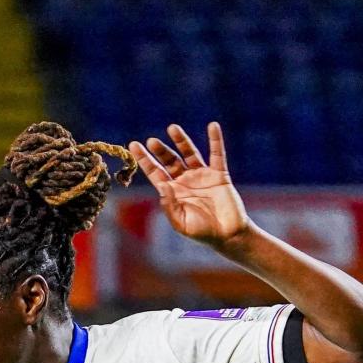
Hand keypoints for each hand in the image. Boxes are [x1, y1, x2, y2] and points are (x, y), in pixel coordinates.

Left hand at [131, 123, 249, 251]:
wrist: (228, 235)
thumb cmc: (202, 233)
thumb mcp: (181, 224)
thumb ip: (170, 205)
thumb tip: (162, 185)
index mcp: (173, 192)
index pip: (155, 172)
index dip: (144, 159)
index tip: (133, 145)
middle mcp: (185, 181)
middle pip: (170, 160)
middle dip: (160, 151)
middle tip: (152, 141)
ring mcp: (202, 176)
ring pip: (189, 153)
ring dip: (181, 141)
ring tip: (172, 128)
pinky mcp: (219, 175)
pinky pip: (217, 154)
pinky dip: (216, 140)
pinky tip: (213, 126)